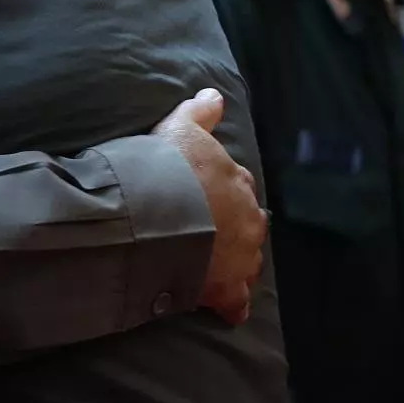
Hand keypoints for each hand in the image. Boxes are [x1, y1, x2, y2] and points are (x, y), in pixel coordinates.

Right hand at [152, 89, 265, 325]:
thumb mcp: (179, 127)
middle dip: (230, 224)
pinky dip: (232, 304)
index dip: (215, 187)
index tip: (198, 191)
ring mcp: (241, 256)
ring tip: (213, 263)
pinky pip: (235, 301)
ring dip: (234, 260)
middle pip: (246, 222)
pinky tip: (226, 309)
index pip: (235, 182)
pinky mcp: (226, 289)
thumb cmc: (166, 169)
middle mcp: (249, 219)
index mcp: (237, 181)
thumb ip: (199, 112)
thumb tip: (215, 93)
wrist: (154, 218)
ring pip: (247, 259)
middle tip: (204, 227)